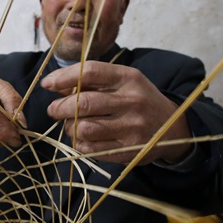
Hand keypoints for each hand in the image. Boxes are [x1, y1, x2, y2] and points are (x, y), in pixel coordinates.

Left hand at [41, 61, 192, 163]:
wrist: (175, 129)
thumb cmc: (141, 101)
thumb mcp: (123, 82)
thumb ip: (92, 81)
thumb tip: (55, 85)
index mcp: (129, 78)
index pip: (89, 71)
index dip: (63, 77)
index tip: (47, 84)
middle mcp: (132, 101)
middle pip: (82, 103)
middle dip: (59, 107)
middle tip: (53, 110)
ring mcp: (131, 128)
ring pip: (84, 129)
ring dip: (69, 128)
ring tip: (70, 125)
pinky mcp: (129, 150)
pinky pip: (92, 149)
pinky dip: (79, 144)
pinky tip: (82, 139)